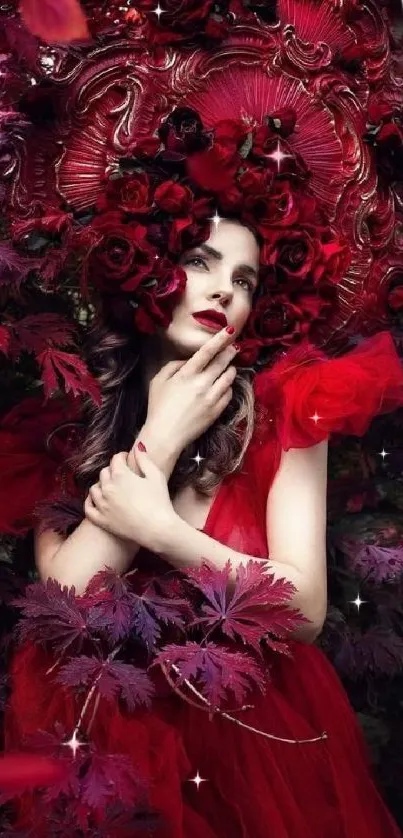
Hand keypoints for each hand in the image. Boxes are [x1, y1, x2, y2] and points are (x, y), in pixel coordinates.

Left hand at [84, 447, 175, 551]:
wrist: (157, 529)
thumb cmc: (160, 501)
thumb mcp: (156, 476)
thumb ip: (145, 459)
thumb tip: (138, 446)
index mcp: (120, 475)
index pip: (116, 459)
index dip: (122, 457)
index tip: (126, 459)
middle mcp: (107, 488)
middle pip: (104, 472)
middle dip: (112, 470)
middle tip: (122, 474)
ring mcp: (102, 504)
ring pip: (94, 488)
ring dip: (101, 485)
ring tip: (110, 487)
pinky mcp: (101, 520)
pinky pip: (88, 507)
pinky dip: (90, 502)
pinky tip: (96, 500)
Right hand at [142, 327, 238, 453]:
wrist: (165, 435)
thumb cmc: (158, 406)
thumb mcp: (159, 380)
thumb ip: (174, 365)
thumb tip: (189, 360)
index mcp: (186, 374)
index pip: (207, 351)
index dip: (220, 339)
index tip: (230, 331)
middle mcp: (202, 383)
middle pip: (223, 362)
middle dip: (230, 352)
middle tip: (234, 348)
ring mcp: (212, 397)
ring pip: (229, 376)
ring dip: (231, 369)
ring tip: (228, 367)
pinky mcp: (218, 410)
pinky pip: (229, 393)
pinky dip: (228, 387)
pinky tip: (223, 386)